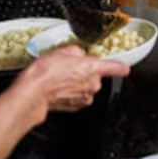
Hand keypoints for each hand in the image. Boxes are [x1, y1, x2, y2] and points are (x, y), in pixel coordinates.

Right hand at [13, 46, 129, 120]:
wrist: (33, 93)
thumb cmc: (45, 73)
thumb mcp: (62, 52)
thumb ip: (76, 52)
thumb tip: (78, 55)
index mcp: (93, 68)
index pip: (116, 67)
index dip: (120, 67)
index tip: (124, 67)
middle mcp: (93, 84)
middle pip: (96, 76)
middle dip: (85, 72)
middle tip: (68, 68)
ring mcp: (86, 97)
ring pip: (86, 86)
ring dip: (77, 82)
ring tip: (60, 78)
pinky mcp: (77, 106)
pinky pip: (78, 96)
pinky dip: (71, 92)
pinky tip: (59, 87)